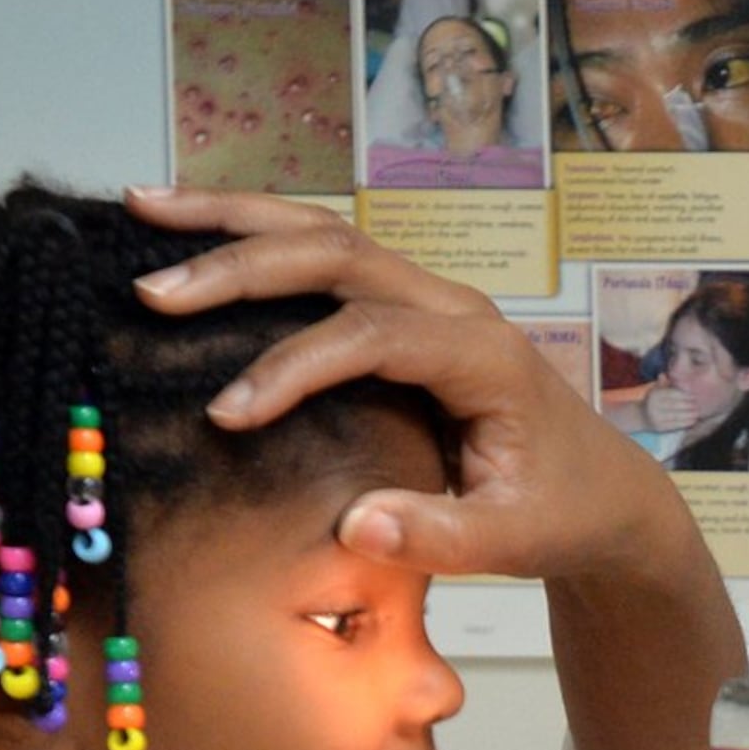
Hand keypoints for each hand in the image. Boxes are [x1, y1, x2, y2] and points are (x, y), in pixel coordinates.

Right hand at [121, 187, 698, 589]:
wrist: (606, 493)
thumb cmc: (562, 514)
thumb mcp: (515, 541)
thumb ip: (442, 536)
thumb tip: (356, 527)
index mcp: (483, 356)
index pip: (373, 337)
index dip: (296, 367)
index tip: (228, 415)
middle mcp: (452, 309)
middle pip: (338, 254)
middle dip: (243, 265)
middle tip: (155, 291)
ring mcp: (425, 300)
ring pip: (324, 234)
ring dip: (234, 221)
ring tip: (142, 207)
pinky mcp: (402, 310)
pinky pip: (323, 257)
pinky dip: (254, 237)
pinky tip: (186, 231)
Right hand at [643, 382, 705, 433]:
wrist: (642, 416)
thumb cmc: (654, 400)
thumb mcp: (656, 390)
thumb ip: (663, 383)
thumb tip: (664, 374)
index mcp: (654, 395)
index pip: (671, 394)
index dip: (684, 395)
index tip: (694, 396)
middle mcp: (654, 406)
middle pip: (674, 405)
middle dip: (688, 405)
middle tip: (698, 405)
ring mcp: (656, 417)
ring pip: (675, 416)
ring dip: (688, 415)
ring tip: (697, 413)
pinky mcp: (660, 427)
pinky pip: (674, 425)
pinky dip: (685, 423)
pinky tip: (693, 421)